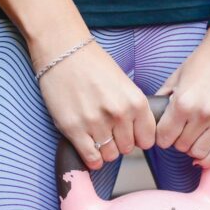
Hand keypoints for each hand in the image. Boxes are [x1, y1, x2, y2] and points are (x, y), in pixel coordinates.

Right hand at [29, 36, 156, 170]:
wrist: (63, 52)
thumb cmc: (94, 66)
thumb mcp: (125, 84)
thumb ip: (134, 110)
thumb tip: (139, 137)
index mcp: (135, 102)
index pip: (147, 139)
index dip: (138, 138)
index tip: (130, 134)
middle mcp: (118, 114)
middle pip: (127, 149)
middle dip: (119, 143)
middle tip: (109, 131)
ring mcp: (96, 122)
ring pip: (110, 155)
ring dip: (104, 150)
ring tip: (97, 135)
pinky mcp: (74, 129)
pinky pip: (91, 157)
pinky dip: (92, 158)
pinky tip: (89, 147)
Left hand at [154, 26, 209, 167]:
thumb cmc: (207, 59)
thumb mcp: (177, 75)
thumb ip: (165, 97)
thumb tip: (155, 114)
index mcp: (183, 102)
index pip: (164, 137)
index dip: (162, 137)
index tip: (165, 134)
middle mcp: (202, 115)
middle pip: (181, 146)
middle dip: (177, 142)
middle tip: (180, 133)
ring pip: (200, 152)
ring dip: (193, 149)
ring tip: (193, 139)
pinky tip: (205, 156)